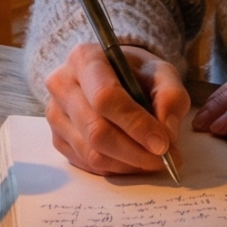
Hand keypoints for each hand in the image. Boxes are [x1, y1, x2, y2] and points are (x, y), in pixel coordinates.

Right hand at [44, 41, 190, 175]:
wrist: (113, 75)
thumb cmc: (136, 73)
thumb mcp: (161, 73)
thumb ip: (170, 97)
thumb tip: (167, 134)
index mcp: (85, 59)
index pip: (105, 97)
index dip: (135, 124)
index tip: (163, 144)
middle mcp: (62, 85)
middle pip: (96, 130)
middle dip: (135, 152)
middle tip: (164, 159)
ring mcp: (55, 114)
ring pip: (91, 153)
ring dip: (128, 164)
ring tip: (153, 160)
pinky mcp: (57, 139)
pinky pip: (87, 164)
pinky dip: (116, 168)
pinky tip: (133, 159)